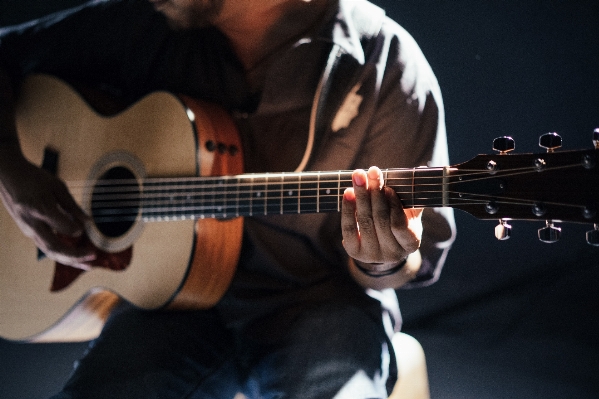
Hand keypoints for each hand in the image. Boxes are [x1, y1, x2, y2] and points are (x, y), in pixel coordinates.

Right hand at [0, 152, 95, 268]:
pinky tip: (76, 258)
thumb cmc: (34, 178)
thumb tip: (88, 223)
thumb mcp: (57, 186)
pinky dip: (62, 254)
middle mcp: (32, 223)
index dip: (75, 229)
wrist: (8, 176)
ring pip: (49, 251)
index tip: (87, 227)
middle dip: (75, 256)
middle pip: (53, 247)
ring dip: (70, 260)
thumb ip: (72, 206)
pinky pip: (46, 247)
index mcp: (40, 209)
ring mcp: (28, 229)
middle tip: (94, 257)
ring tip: (88, 265)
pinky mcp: (29, 232)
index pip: (61, 227)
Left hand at [341, 166, 422, 274]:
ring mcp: (372, 254)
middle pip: (381, 220)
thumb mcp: (409, 213)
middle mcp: (392, 253)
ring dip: (361, 196)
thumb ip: (413, 195)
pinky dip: (348, 208)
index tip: (389, 188)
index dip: (394, 206)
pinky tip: (348, 192)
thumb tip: (422, 169)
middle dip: (375, 194)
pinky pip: (349, 228)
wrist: (380, 245)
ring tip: (358, 176)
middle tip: (372, 172)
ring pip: (365, 222)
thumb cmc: (398, 223)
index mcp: (410, 244)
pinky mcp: (354, 251)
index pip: (400, 225)